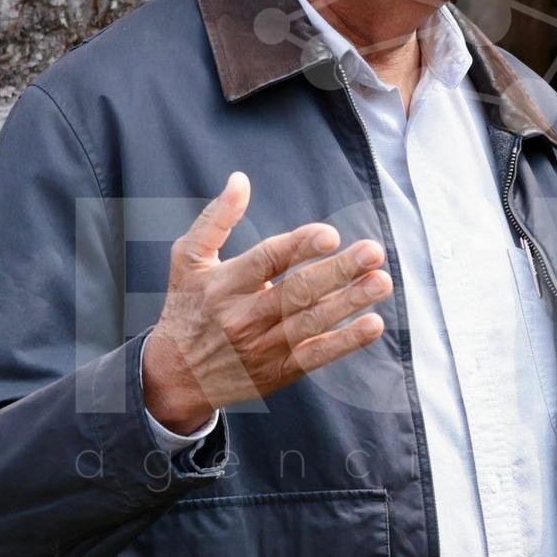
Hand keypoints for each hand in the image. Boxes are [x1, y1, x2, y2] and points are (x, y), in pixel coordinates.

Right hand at [142, 172, 392, 432]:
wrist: (175, 377)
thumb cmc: (188, 306)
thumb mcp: (188, 260)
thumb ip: (216, 218)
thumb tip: (240, 179)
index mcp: (223, 285)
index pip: (266, 262)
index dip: (299, 247)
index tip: (330, 234)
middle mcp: (242, 317)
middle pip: (296, 292)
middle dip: (338, 271)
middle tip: (373, 251)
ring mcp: (262, 347)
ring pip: (311, 323)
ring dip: (350, 302)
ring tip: (382, 281)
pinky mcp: (278, 371)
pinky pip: (316, 356)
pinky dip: (346, 342)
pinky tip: (373, 325)